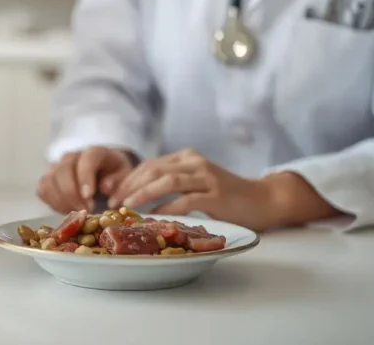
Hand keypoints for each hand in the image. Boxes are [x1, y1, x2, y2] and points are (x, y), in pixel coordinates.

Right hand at [37, 146, 135, 212]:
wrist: (102, 171)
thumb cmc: (114, 174)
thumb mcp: (125, 176)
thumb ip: (119, 180)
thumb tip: (105, 187)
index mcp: (95, 152)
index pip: (87, 158)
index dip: (85, 177)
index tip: (89, 196)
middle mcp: (72, 156)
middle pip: (64, 170)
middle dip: (73, 193)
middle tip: (85, 210)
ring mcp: (57, 166)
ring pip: (50, 180)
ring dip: (62, 200)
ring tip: (77, 212)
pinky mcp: (48, 178)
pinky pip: (43, 189)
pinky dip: (53, 202)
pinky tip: (67, 210)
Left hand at [108, 148, 340, 230]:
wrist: (263, 200)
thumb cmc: (226, 196)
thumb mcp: (195, 183)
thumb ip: (172, 184)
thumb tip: (135, 195)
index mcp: (186, 157)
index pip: (150, 164)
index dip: (128, 177)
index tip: (110, 192)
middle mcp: (195, 162)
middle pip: (154, 169)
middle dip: (129, 185)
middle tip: (112, 201)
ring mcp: (207, 177)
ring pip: (167, 180)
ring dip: (143, 193)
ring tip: (127, 206)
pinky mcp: (216, 196)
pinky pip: (186, 200)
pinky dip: (166, 207)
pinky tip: (153, 216)